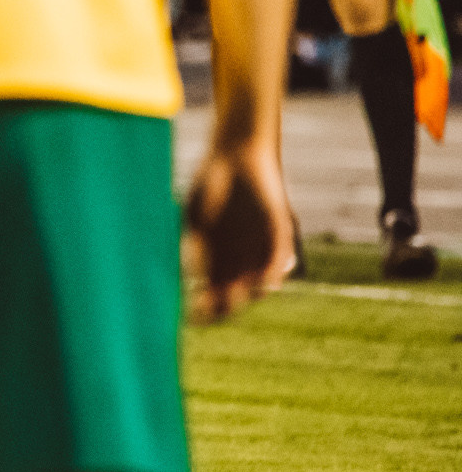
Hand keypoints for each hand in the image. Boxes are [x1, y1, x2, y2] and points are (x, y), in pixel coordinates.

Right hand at [183, 141, 294, 320]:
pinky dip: (275, 271)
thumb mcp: (196, 219)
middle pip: (236, 294)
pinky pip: (280, 258)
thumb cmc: (209, 184)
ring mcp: (261, 245)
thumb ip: (197, 247)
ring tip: (240, 301)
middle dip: (226, 308)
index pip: (211, 292)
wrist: (236, 154)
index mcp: (216, 255)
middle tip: (217, 314)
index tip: (191, 318)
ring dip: (251, 294)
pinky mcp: (280, 231)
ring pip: (260, 282)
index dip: (203, 307)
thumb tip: (194, 278)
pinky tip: (266, 283)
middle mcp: (240, 255)